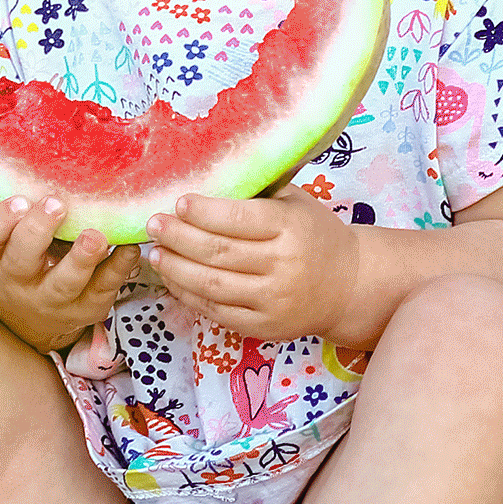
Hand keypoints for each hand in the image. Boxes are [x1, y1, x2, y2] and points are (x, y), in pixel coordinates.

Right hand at [0, 194, 140, 354]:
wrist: (23, 314)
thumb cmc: (18, 255)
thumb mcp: (5, 234)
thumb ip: (15, 200)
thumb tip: (29, 143)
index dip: (0, 220)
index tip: (19, 200)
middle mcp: (19, 279)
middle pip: (21, 259)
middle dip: (39, 231)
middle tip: (56, 204)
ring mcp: (52, 299)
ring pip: (64, 282)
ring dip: (82, 258)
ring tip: (96, 237)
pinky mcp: (84, 309)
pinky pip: (102, 290)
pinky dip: (119, 269)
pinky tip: (130, 247)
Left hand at [143, 186, 363, 344]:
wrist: (348, 287)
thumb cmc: (316, 236)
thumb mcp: (298, 203)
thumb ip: (260, 192)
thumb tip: (208, 177)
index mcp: (291, 228)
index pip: (239, 220)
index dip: (203, 212)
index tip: (178, 203)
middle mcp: (283, 265)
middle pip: (219, 252)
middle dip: (179, 238)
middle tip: (154, 225)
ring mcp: (273, 300)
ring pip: (212, 285)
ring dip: (177, 268)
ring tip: (156, 253)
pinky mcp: (264, 326)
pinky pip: (218, 311)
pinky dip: (190, 295)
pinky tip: (174, 279)